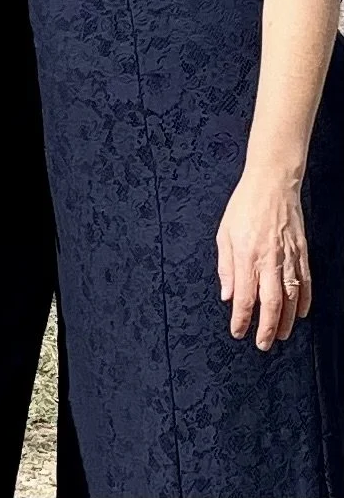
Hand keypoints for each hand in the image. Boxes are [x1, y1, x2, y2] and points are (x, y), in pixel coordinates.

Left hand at [217, 167, 311, 351]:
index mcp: (246, 255)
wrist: (272, 184)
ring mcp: (288, 258)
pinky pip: (306, 284)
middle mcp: (269, 260)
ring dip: (286, 321)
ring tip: (280, 335)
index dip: (241, 319)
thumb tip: (227, 295)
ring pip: (291, 299)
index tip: (238, 332)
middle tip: (263, 344)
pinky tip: (300, 313)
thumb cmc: (244, 206)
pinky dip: (304, 302)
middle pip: (271, 304)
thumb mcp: (224, 233)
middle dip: (267, 328)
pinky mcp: (302, 254)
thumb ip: (226, 266)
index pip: (244, 297)